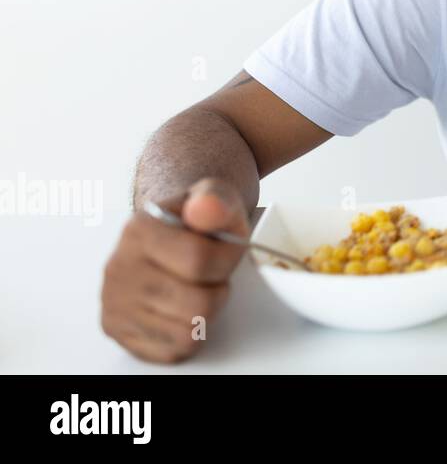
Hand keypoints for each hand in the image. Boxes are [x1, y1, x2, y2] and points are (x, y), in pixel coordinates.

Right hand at [101, 178, 248, 362]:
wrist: (170, 232)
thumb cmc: (196, 220)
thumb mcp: (213, 197)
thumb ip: (216, 199)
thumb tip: (206, 207)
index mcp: (140, 230)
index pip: (200, 261)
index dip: (229, 258)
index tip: (231, 248)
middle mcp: (119, 267)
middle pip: (197, 305)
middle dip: (219, 289)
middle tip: (213, 274)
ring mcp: (114, 302)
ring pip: (187, 332)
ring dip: (206, 314)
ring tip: (198, 288)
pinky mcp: (117, 330)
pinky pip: (172, 350)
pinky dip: (189, 334)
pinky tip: (184, 309)